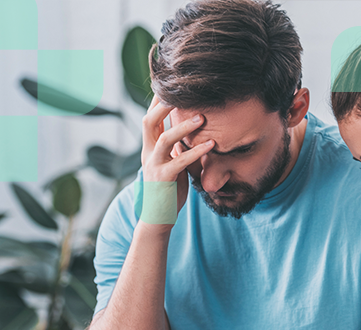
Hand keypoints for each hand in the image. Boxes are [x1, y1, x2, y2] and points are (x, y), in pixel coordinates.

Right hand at [140, 95, 213, 214]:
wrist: (158, 216)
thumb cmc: (169, 187)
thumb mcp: (172, 161)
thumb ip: (176, 145)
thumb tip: (190, 127)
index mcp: (149, 146)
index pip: (151, 117)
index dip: (158, 99)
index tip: (171, 83)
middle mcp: (148, 152)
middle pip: (149, 121)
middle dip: (163, 105)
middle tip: (182, 92)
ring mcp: (154, 165)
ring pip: (164, 139)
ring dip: (183, 127)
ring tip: (202, 118)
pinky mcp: (163, 179)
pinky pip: (179, 162)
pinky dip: (196, 152)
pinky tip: (212, 145)